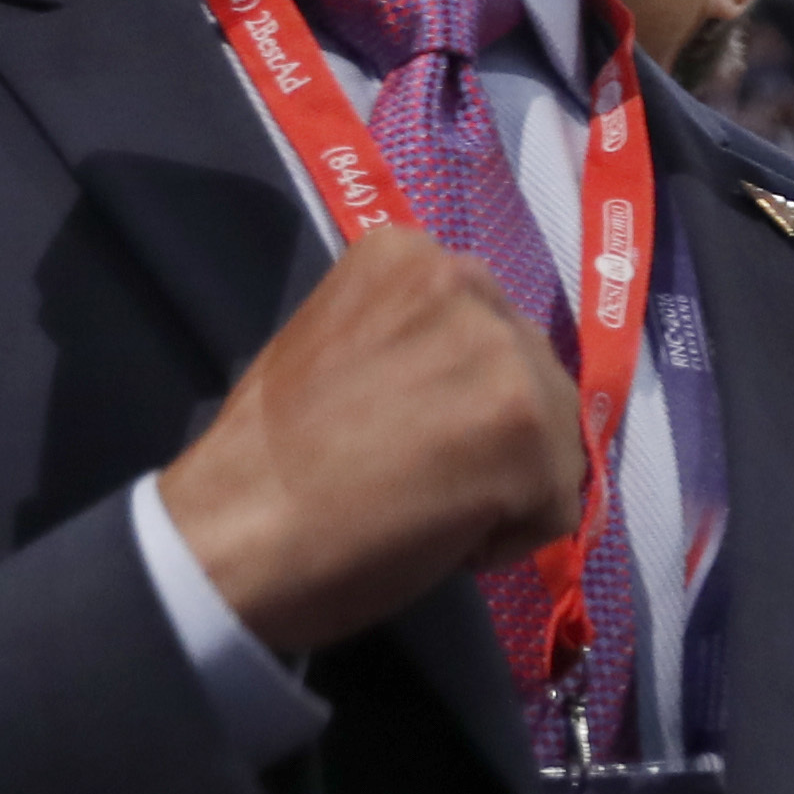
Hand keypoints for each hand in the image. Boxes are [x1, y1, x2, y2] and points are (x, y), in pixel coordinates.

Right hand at [154, 229, 587, 655]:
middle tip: (412, 473)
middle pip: (532, 372)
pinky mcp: (534, 431)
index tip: (398, 426)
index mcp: (410, 255)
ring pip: (556, 436)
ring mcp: (508, 355)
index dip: (456, 391)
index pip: (487, 327)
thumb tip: (480, 375)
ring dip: (509, 483)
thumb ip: (414, 338)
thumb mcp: (338, 346)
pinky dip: (512, 535)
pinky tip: (440, 533)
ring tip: (422, 502)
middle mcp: (469, 284)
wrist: (234, 538)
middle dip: (493, 431)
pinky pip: (560, 502)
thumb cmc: (268, 460)